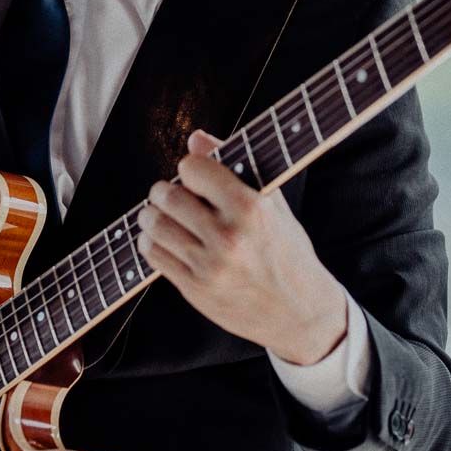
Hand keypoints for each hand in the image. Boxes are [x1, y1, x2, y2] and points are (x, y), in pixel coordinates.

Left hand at [136, 130, 346, 364]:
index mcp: (251, 209)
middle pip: (168, 196)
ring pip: (155, 226)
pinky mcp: (195, 290)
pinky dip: (151, 242)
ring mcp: (209, 267)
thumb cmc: (287, 252)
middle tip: (168, 192)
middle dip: (163, 190)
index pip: (193, 169)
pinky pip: (154, 256)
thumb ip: (234, 168)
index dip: (191, 168)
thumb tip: (195, 138)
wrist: (299, 312)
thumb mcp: (273, 206)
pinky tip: (163, 238)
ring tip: (160, 214)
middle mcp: (229, 237)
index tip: (194, 173)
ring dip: (152, 215)